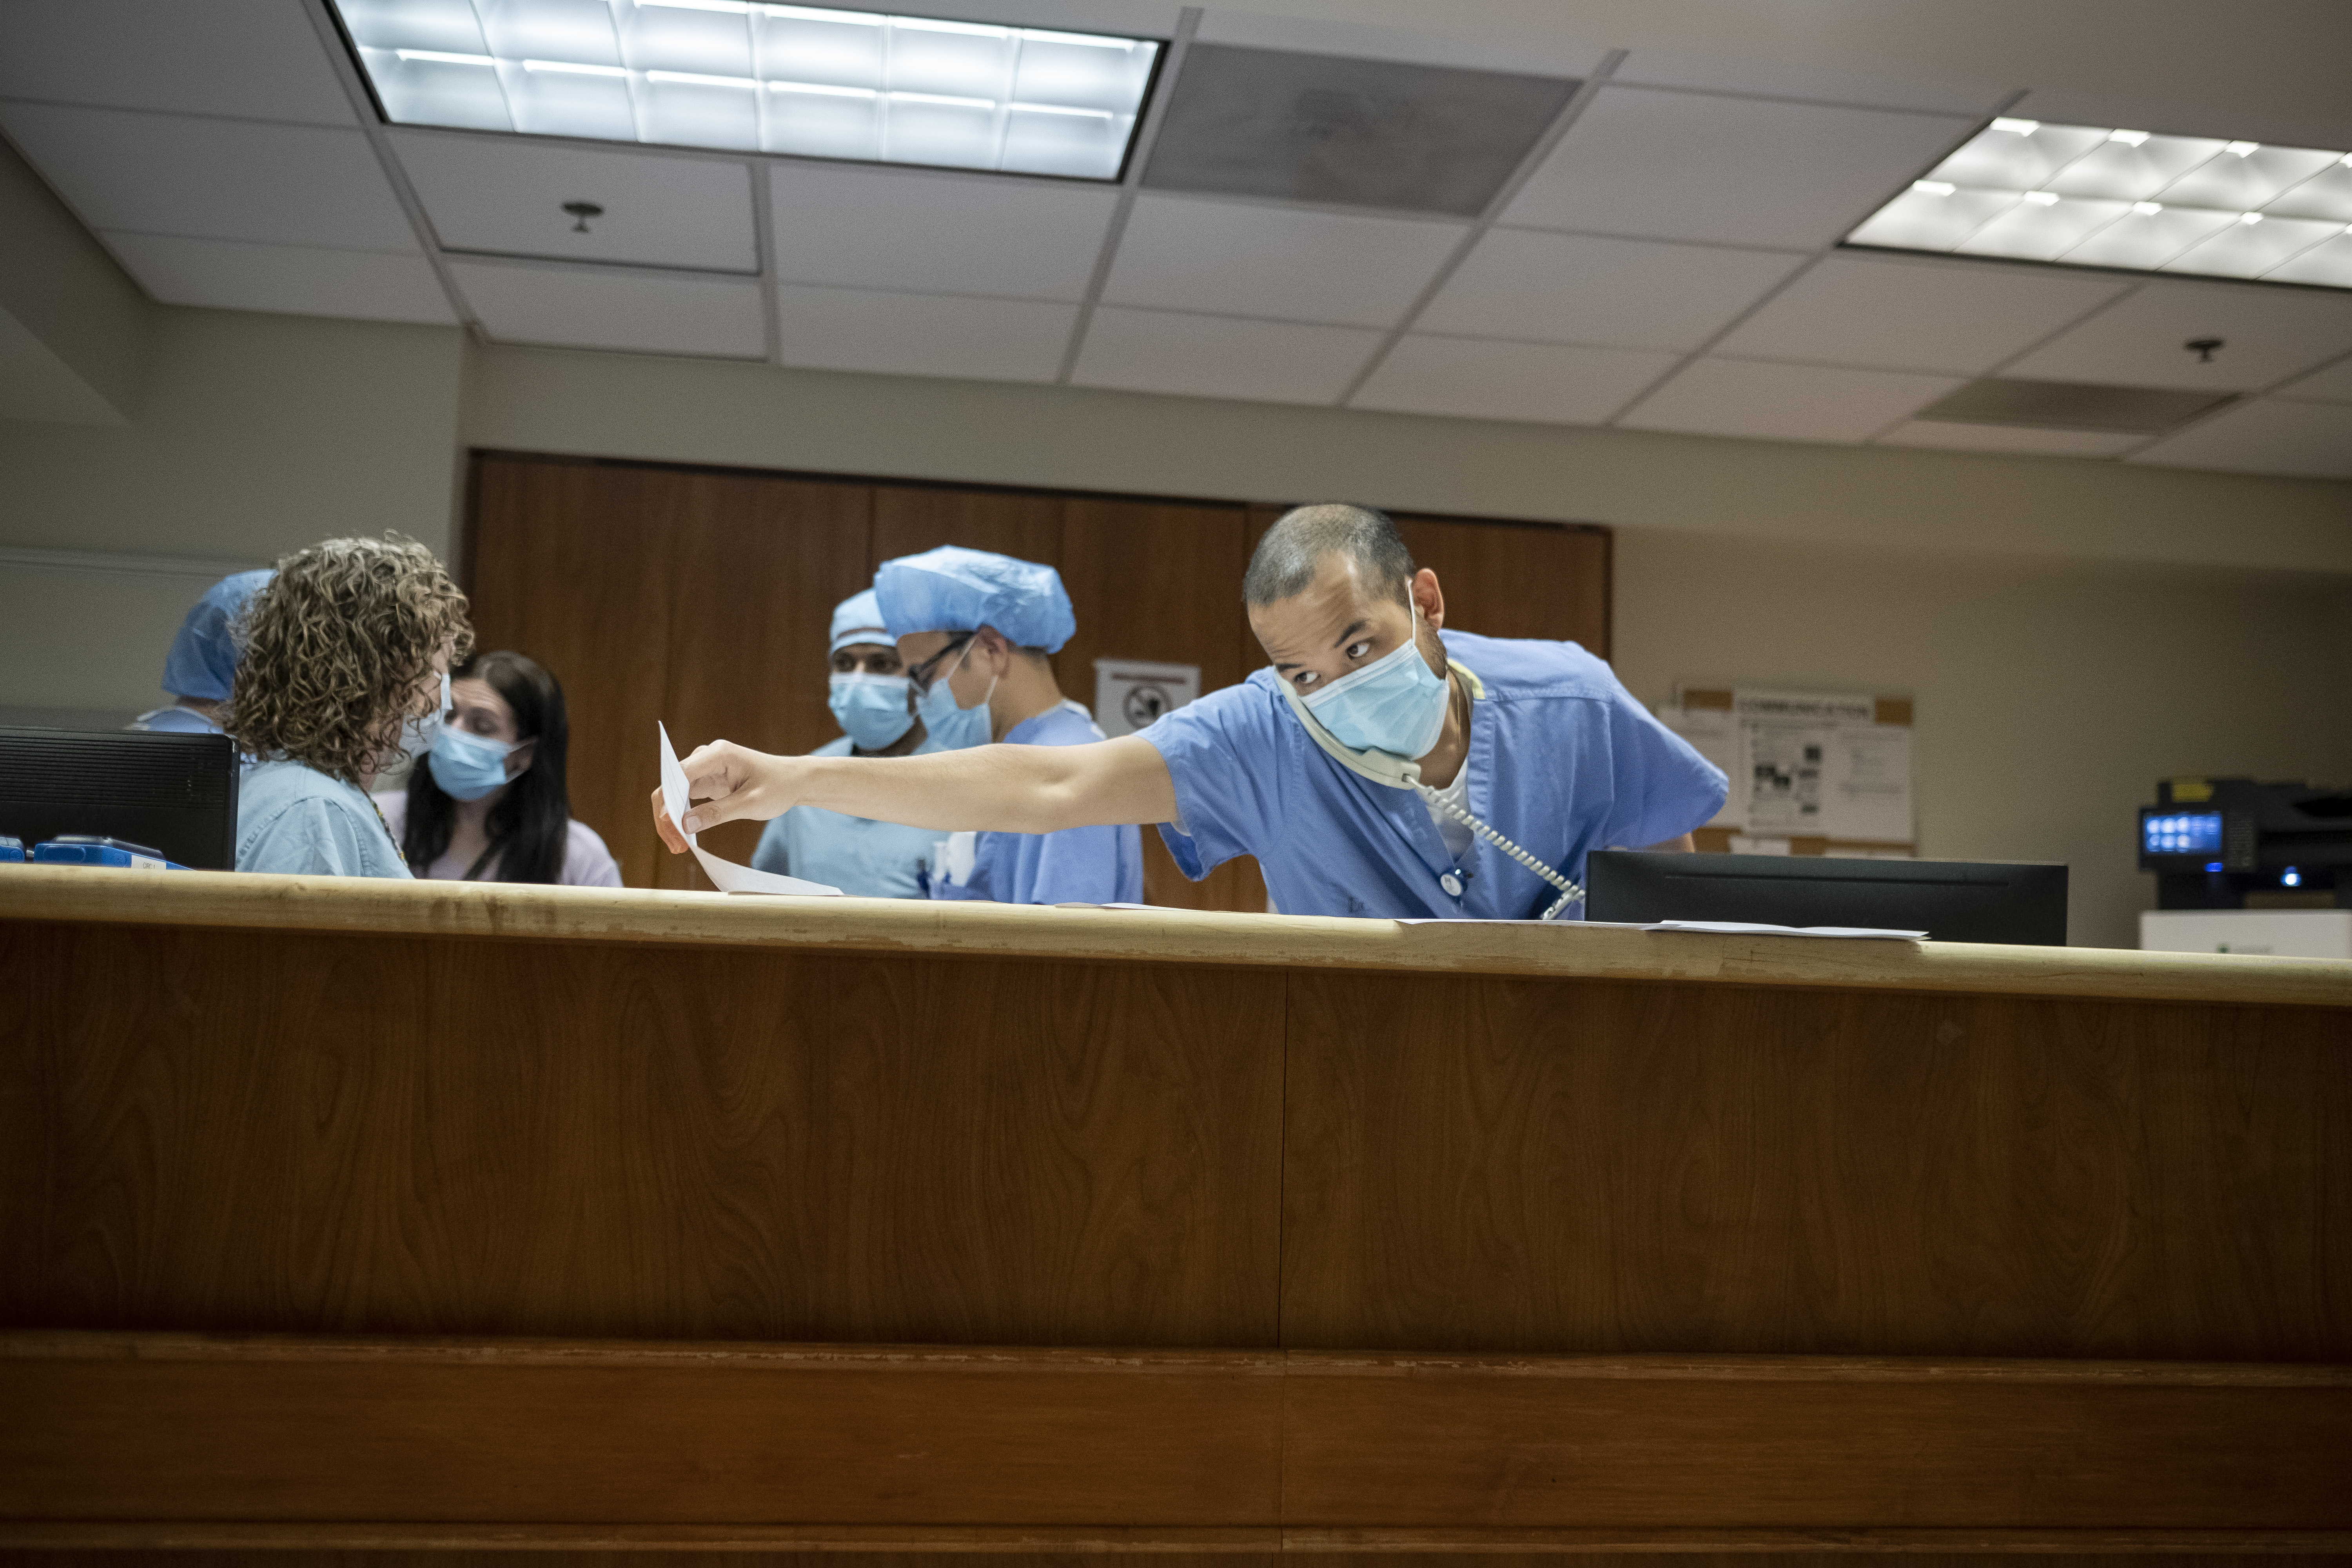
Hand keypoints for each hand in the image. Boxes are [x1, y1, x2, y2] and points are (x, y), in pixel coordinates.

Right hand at [648, 739, 795, 854]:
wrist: (793, 781)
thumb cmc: (778, 786)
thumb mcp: (751, 804)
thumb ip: (718, 813)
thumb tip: (684, 825)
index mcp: (718, 754)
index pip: (681, 774)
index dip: (669, 799)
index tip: (669, 824)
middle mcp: (707, 757)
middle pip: (671, 784)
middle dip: (667, 815)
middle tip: (676, 845)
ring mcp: (705, 769)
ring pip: (674, 793)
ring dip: (672, 819)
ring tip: (679, 846)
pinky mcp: (707, 780)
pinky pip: (684, 798)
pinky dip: (682, 816)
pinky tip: (685, 835)